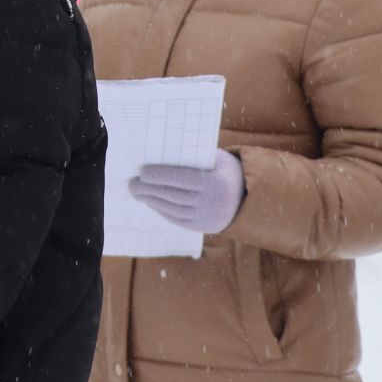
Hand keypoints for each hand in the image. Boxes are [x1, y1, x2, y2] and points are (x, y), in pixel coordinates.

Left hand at [129, 150, 244, 234]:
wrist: (250, 197)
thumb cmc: (226, 170)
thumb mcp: (217, 159)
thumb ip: (193, 157)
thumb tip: (160, 154)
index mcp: (215, 183)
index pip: (180, 178)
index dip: (158, 175)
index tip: (141, 172)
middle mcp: (211, 203)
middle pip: (172, 195)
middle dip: (148, 190)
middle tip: (132, 184)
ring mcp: (207, 218)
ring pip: (172, 209)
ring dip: (152, 201)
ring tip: (138, 193)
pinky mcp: (203, 227)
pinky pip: (177, 219)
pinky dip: (162, 210)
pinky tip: (152, 202)